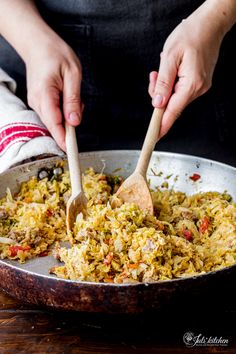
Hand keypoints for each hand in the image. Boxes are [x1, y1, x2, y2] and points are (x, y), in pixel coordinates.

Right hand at [26, 33, 82, 150]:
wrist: (37, 43)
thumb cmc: (55, 53)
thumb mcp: (72, 73)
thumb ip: (73, 99)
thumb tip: (74, 122)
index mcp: (45, 94)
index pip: (54, 122)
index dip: (63, 138)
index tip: (70, 149)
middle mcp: (37, 101)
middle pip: (53, 125)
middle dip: (69, 124)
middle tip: (78, 104)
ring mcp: (36, 102)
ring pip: (54, 120)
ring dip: (67, 115)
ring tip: (71, 92)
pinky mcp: (39, 102)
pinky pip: (53, 114)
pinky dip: (63, 110)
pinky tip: (66, 95)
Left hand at [148, 1, 228, 137]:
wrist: (209, 25)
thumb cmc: (191, 35)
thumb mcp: (170, 57)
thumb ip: (162, 83)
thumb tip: (157, 103)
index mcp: (191, 85)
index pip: (172, 111)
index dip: (161, 125)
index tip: (154, 137)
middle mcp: (198, 89)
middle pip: (171, 104)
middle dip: (158, 95)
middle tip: (154, 75)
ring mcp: (200, 87)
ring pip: (174, 97)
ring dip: (164, 87)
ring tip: (164, 68)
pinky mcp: (199, 83)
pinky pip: (180, 91)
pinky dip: (171, 84)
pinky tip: (171, 70)